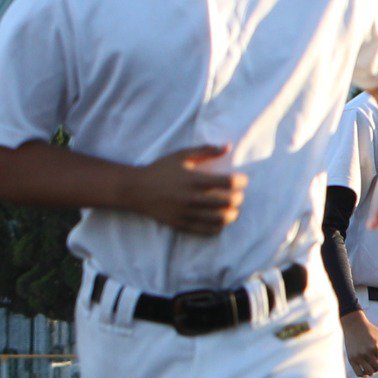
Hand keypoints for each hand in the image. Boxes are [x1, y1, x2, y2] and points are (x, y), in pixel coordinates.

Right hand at [122, 145, 244, 236]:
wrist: (136, 190)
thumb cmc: (160, 169)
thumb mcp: (181, 155)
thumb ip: (205, 150)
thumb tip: (227, 147)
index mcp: (194, 179)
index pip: (228, 183)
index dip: (241, 181)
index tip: (241, 180)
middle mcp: (192, 198)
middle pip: (229, 202)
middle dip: (238, 198)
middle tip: (236, 194)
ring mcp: (187, 213)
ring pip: (221, 219)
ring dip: (232, 213)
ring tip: (231, 208)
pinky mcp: (182, 225)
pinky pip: (208, 230)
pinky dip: (219, 226)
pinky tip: (220, 219)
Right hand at [342, 310, 377, 377]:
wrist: (354, 325)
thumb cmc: (371, 331)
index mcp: (376, 346)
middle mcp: (366, 352)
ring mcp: (358, 356)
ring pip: (370, 372)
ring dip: (374, 371)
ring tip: (373, 365)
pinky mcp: (351, 359)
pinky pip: (359, 373)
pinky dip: (365, 374)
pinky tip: (366, 369)